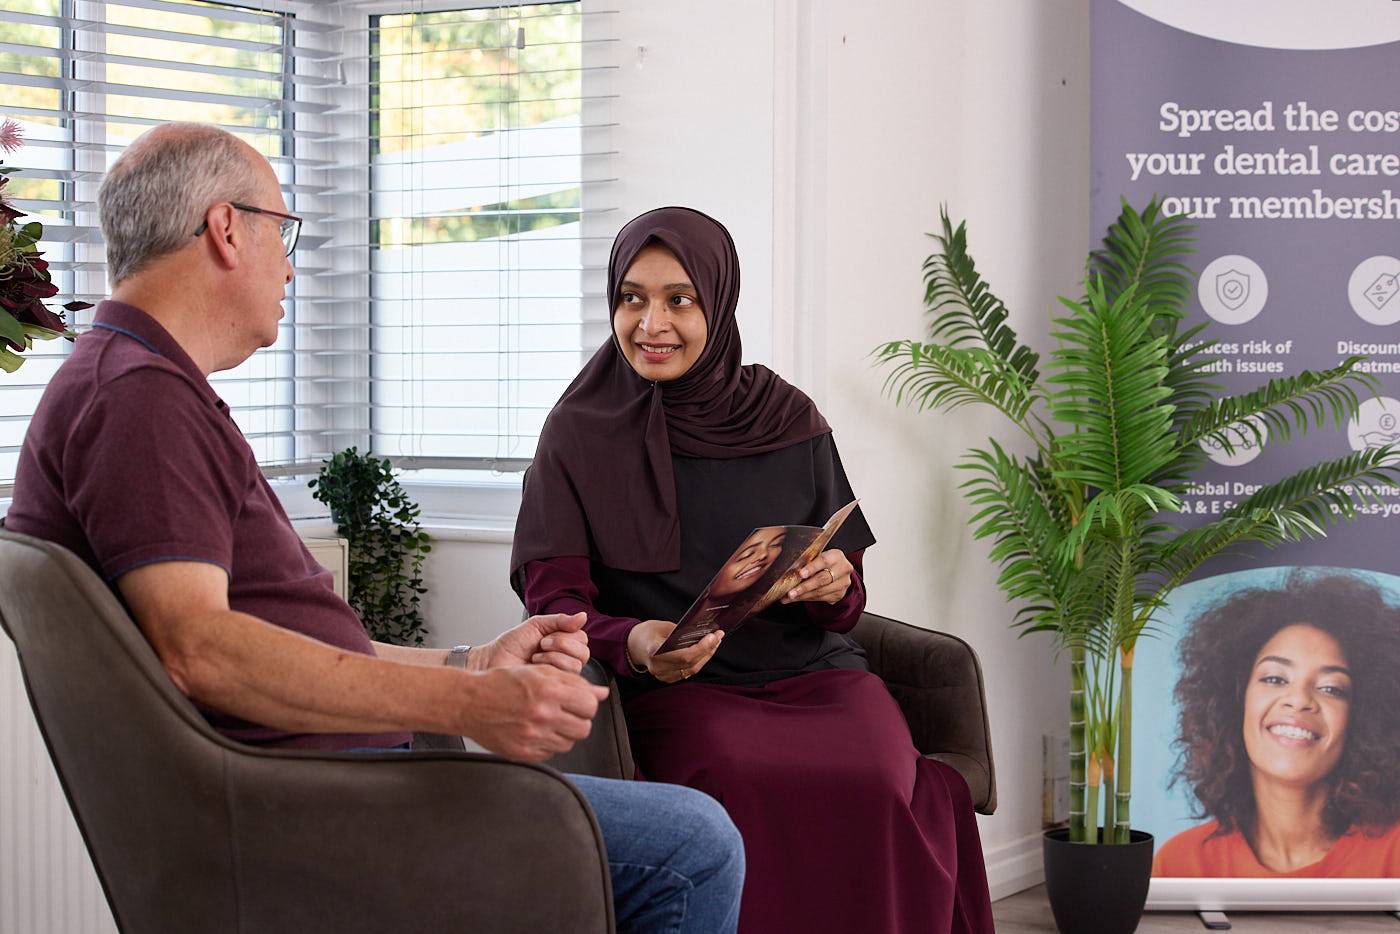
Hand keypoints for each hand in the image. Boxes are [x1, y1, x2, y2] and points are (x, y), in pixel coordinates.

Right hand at [458, 665, 609, 761]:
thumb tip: (602, 693)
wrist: (469, 702)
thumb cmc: (503, 683)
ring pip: (569, 743)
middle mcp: (543, 715)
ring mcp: (533, 737)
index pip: (590, 705)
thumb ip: (574, 682)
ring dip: (564, 733)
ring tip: (547, 721)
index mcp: (549, 691)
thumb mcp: (539, 672)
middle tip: (564, 712)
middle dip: (578, 720)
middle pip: (584, 728)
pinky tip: (535, 731)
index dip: (586, 703)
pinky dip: (548, 744)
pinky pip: (551, 753)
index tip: (578, 701)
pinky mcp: (524, 753)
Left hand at [477, 612, 589, 673]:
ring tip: (536, 656)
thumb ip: (560, 620)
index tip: (547, 635)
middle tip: (542, 644)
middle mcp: (564, 659)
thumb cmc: (512, 645)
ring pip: (576, 665)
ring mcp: (560, 674)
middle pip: (583, 652)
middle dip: (561, 644)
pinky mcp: (554, 687)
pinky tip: (536, 666)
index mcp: (563, 643)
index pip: (581, 637)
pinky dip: (549, 666)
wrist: (494, 660)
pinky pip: (566, 677)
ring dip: (553, 657)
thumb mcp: (536, 625)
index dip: (567, 635)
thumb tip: (582, 616)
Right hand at [627, 619, 723, 684]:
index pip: (684, 655)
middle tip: (718, 636)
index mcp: (654, 652)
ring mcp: (662, 675)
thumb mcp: (663, 626)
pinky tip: (705, 652)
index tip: (714, 636)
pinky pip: (687, 672)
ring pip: (691, 669)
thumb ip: (681, 632)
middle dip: (708, 649)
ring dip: (706, 656)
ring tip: (714, 643)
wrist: (632, 646)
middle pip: (691, 663)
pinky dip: (698, 662)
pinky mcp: (666, 678)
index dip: (702, 647)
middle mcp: (658, 667)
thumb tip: (702, 634)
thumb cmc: (646, 633)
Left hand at [780, 549, 852, 604]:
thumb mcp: (817, 556)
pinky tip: (797, 598)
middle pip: (822, 579)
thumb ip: (807, 561)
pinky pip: (821, 598)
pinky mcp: (839, 594)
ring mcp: (843, 583)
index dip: (812, 567)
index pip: (824, 561)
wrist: (837, 571)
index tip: (800, 574)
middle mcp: (843, 569)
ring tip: (790, 597)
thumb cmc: (822, 562)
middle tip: (790, 592)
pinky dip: (807, 598)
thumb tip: (789, 570)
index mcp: (836, 556)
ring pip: (821, 591)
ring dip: (803, 595)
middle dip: (804, 587)